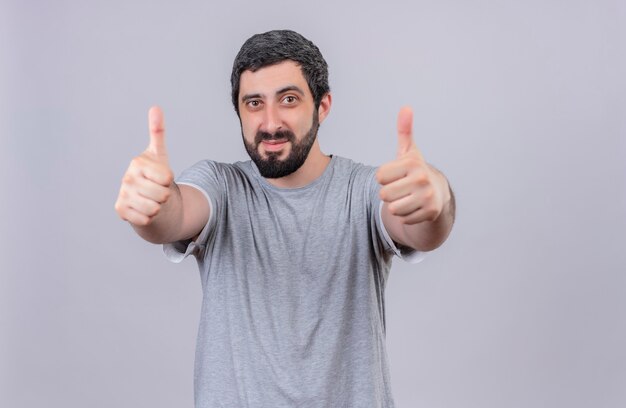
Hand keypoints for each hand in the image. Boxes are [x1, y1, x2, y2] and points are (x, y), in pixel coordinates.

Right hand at [115, 106, 173, 225]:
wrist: (146, 197)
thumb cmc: (155, 176)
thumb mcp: (159, 155)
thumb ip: (157, 132)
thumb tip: (155, 107)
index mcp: (137, 163)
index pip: (167, 178)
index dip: (170, 180)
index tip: (162, 177)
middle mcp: (126, 178)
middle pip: (162, 194)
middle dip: (165, 195)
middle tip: (157, 191)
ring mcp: (122, 195)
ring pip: (155, 208)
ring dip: (158, 207)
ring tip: (151, 200)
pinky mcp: (121, 210)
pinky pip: (146, 219)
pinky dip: (150, 218)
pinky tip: (143, 209)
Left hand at [376, 107, 447, 224]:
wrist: (437, 193)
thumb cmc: (415, 171)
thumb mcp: (408, 151)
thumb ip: (404, 131)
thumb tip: (406, 107)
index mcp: (412, 163)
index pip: (379, 176)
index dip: (385, 177)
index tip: (396, 175)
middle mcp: (421, 179)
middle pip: (383, 194)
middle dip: (389, 193)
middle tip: (401, 188)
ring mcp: (427, 196)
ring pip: (392, 209)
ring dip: (396, 206)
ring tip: (407, 197)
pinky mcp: (430, 212)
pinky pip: (403, 219)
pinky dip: (406, 215)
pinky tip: (415, 207)